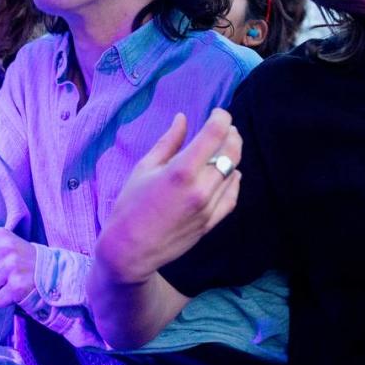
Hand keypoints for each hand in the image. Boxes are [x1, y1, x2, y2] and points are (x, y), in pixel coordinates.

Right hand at [95, 109, 241, 284]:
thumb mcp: (144, 168)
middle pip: (231, 152)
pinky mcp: (211, 222)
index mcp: (182, 170)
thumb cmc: (130, 206)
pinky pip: (232, 197)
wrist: (130, 251)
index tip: (218, 113)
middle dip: (231, 134)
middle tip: (226, 128)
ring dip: (233, 156)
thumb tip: (182, 118)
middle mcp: (201, 188)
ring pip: (233, 173)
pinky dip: (234, 181)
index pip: (215, 134)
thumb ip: (168, 142)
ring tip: (225, 147)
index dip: (221, 118)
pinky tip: (231, 174)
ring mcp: (209, 207)